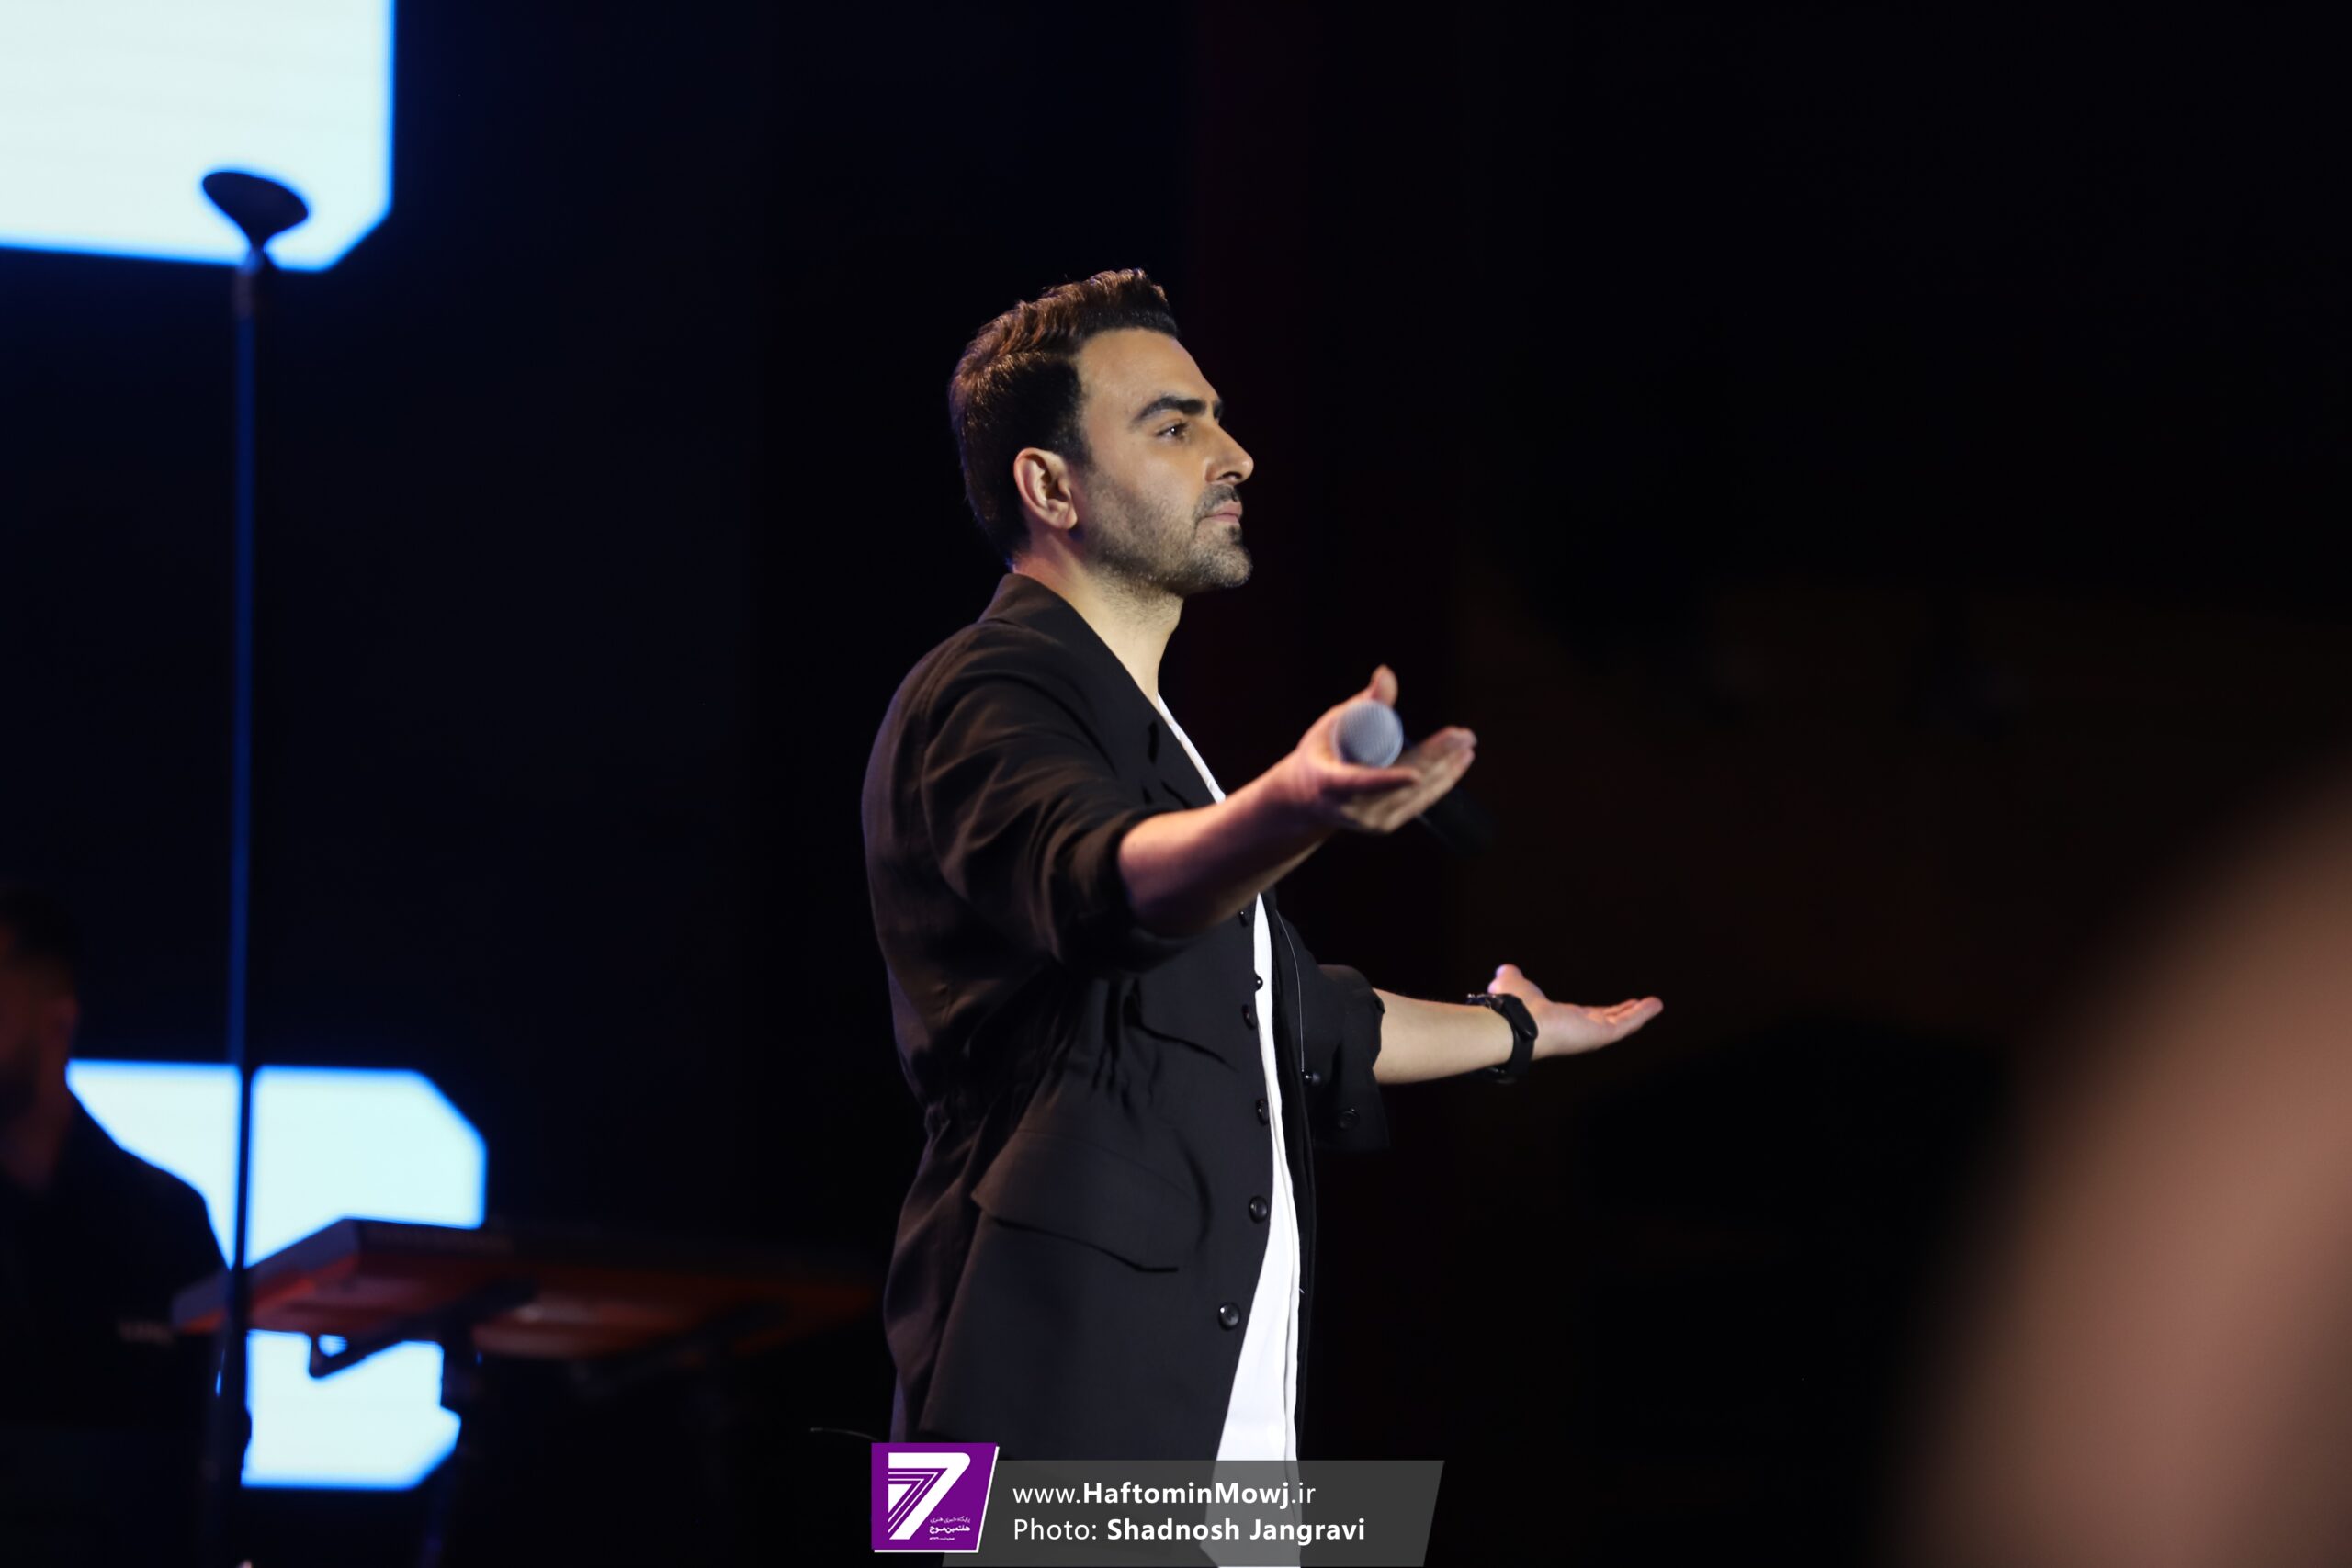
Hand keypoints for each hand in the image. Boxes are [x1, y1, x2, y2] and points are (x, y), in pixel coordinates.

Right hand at [1272, 665, 1476, 834]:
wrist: (1307, 799)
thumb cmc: (1320, 752)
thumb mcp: (1333, 724)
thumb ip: (1365, 703)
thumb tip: (1387, 674)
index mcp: (1331, 784)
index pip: (1361, 783)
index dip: (1388, 780)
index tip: (1415, 776)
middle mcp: (1353, 809)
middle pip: (1400, 786)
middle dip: (1435, 759)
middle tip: (1463, 735)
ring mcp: (1371, 821)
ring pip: (1416, 794)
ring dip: (1446, 768)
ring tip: (1467, 744)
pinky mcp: (1387, 824)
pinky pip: (1420, 802)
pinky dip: (1442, 781)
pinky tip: (1460, 762)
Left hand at [1487, 962, 1661, 1058]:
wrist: (1516, 1022)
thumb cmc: (1512, 1006)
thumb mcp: (1512, 983)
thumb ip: (1511, 977)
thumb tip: (1506, 970)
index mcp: (1560, 1020)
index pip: (1586, 1016)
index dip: (1602, 1011)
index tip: (1615, 1006)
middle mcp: (1578, 1029)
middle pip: (1607, 1022)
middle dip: (1624, 1014)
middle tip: (1640, 1005)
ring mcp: (1591, 1034)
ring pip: (1621, 1024)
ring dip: (1639, 1014)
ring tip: (1656, 1004)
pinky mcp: (1601, 1035)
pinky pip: (1627, 1025)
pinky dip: (1642, 1015)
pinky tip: (1655, 1005)